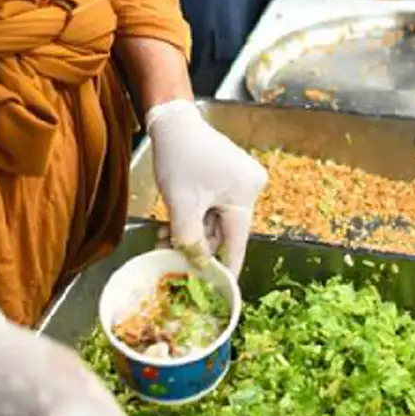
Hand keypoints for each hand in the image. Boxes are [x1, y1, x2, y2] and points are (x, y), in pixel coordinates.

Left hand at [147, 99, 266, 275]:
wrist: (173, 122)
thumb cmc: (178, 156)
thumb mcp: (180, 204)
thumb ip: (190, 241)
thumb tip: (198, 269)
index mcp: (245, 195)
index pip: (236, 244)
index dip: (224, 270)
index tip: (215, 294)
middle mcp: (250, 189)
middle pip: (224, 233)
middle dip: (196, 245)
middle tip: (168, 254)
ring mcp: (241, 183)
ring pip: (215, 222)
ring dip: (191, 232)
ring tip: (164, 237)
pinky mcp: (230, 178)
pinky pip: (213, 208)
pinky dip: (195, 217)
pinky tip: (173, 223)